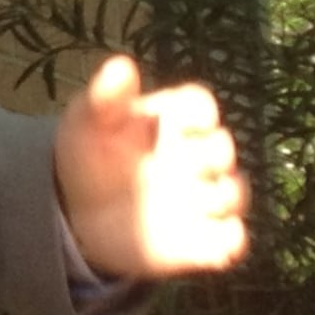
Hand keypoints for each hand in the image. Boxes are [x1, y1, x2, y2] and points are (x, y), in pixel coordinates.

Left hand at [52, 56, 247, 276]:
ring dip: (225, 196)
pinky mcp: (202, 239)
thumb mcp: (88, 122)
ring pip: (235, 193)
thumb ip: (105, 96)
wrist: (79, 214)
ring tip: (197, 201)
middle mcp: (196, 155)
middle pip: (223, 148)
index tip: (182, 124)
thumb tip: (122, 66)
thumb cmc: (89, 156)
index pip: (201, 106)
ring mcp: (202, 197)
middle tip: (188, 163)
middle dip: (213, 154)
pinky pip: (231, 240)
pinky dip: (229, 243)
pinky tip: (212, 248)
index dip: (199, 114)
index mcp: (173, 119)